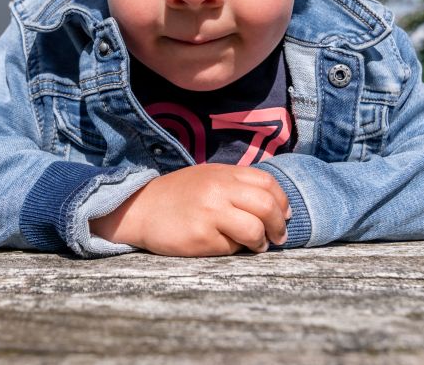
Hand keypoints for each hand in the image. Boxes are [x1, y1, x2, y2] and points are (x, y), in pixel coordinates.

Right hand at [90, 165, 290, 256]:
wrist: (139, 208)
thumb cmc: (177, 196)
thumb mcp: (208, 178)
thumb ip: (237, 185)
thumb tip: (274, 206)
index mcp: (223, 173)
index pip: (268, 183)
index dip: (282, 201)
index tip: (284, 214)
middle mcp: (219, 190)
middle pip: (267, 206)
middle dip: (279, 225)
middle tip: (279, 236)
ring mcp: (210, 213)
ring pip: (254, 229)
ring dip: (262, 242)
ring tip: (257, 245)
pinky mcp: (200, 237)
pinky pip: (231, 248)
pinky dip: (234, 250)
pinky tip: (223, 246)